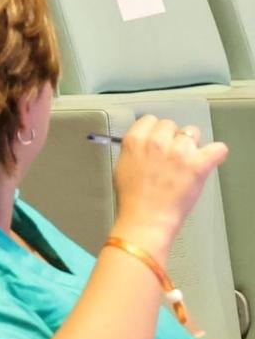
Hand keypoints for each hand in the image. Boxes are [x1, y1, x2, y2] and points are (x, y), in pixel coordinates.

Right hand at [110, 115, 227, 262]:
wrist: (146, 219)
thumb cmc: (132, 198)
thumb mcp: (122, 165)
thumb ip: (135, 148)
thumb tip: (146, 143)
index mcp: (135, 140)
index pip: (150, 120)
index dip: (155, 131)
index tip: (159, 140)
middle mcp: (157, 142)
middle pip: (171, 124)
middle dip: (172, 137)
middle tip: (172, 154)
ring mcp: (179, 152)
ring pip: (192, 132)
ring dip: (191, 144)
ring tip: (188, 160)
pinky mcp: (198, 165)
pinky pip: (217, 149)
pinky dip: (216, 153)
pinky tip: (210, 158)